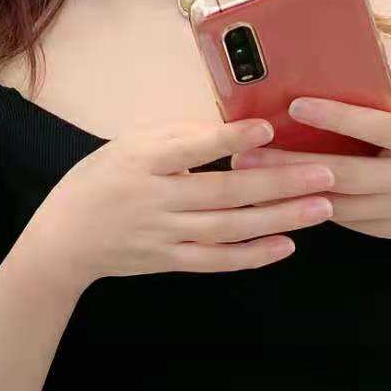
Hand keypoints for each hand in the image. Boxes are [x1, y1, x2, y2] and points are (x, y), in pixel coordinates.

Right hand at [39, 116, 338, 288]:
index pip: (190, 150)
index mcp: (142, 162)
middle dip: (279, 183)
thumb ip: (176, 138)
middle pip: (224, 193)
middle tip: (325, 173)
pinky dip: (253, 255)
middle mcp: (155, 200)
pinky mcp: (169, 261)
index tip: (268, 128)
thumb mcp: (127, 145)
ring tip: (322, 207)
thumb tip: (230, 129)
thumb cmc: (99, 180)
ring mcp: (163, 235)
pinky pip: (217, 261)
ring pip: (230, 228)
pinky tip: (287, 244)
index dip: (229, 140)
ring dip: (279, 218)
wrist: (66, 239)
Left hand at [229, 76, 390, 239]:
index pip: (376, 127)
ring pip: (340, 206)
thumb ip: (390, 92)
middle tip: (246, 156)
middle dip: (290, 165)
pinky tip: (281, 197)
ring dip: (291, 194)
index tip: (295, 106)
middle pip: (344, 174)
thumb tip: (339, 78)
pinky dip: (314, 208)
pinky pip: (349, 221)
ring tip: (250, 180)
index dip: (336, 117)